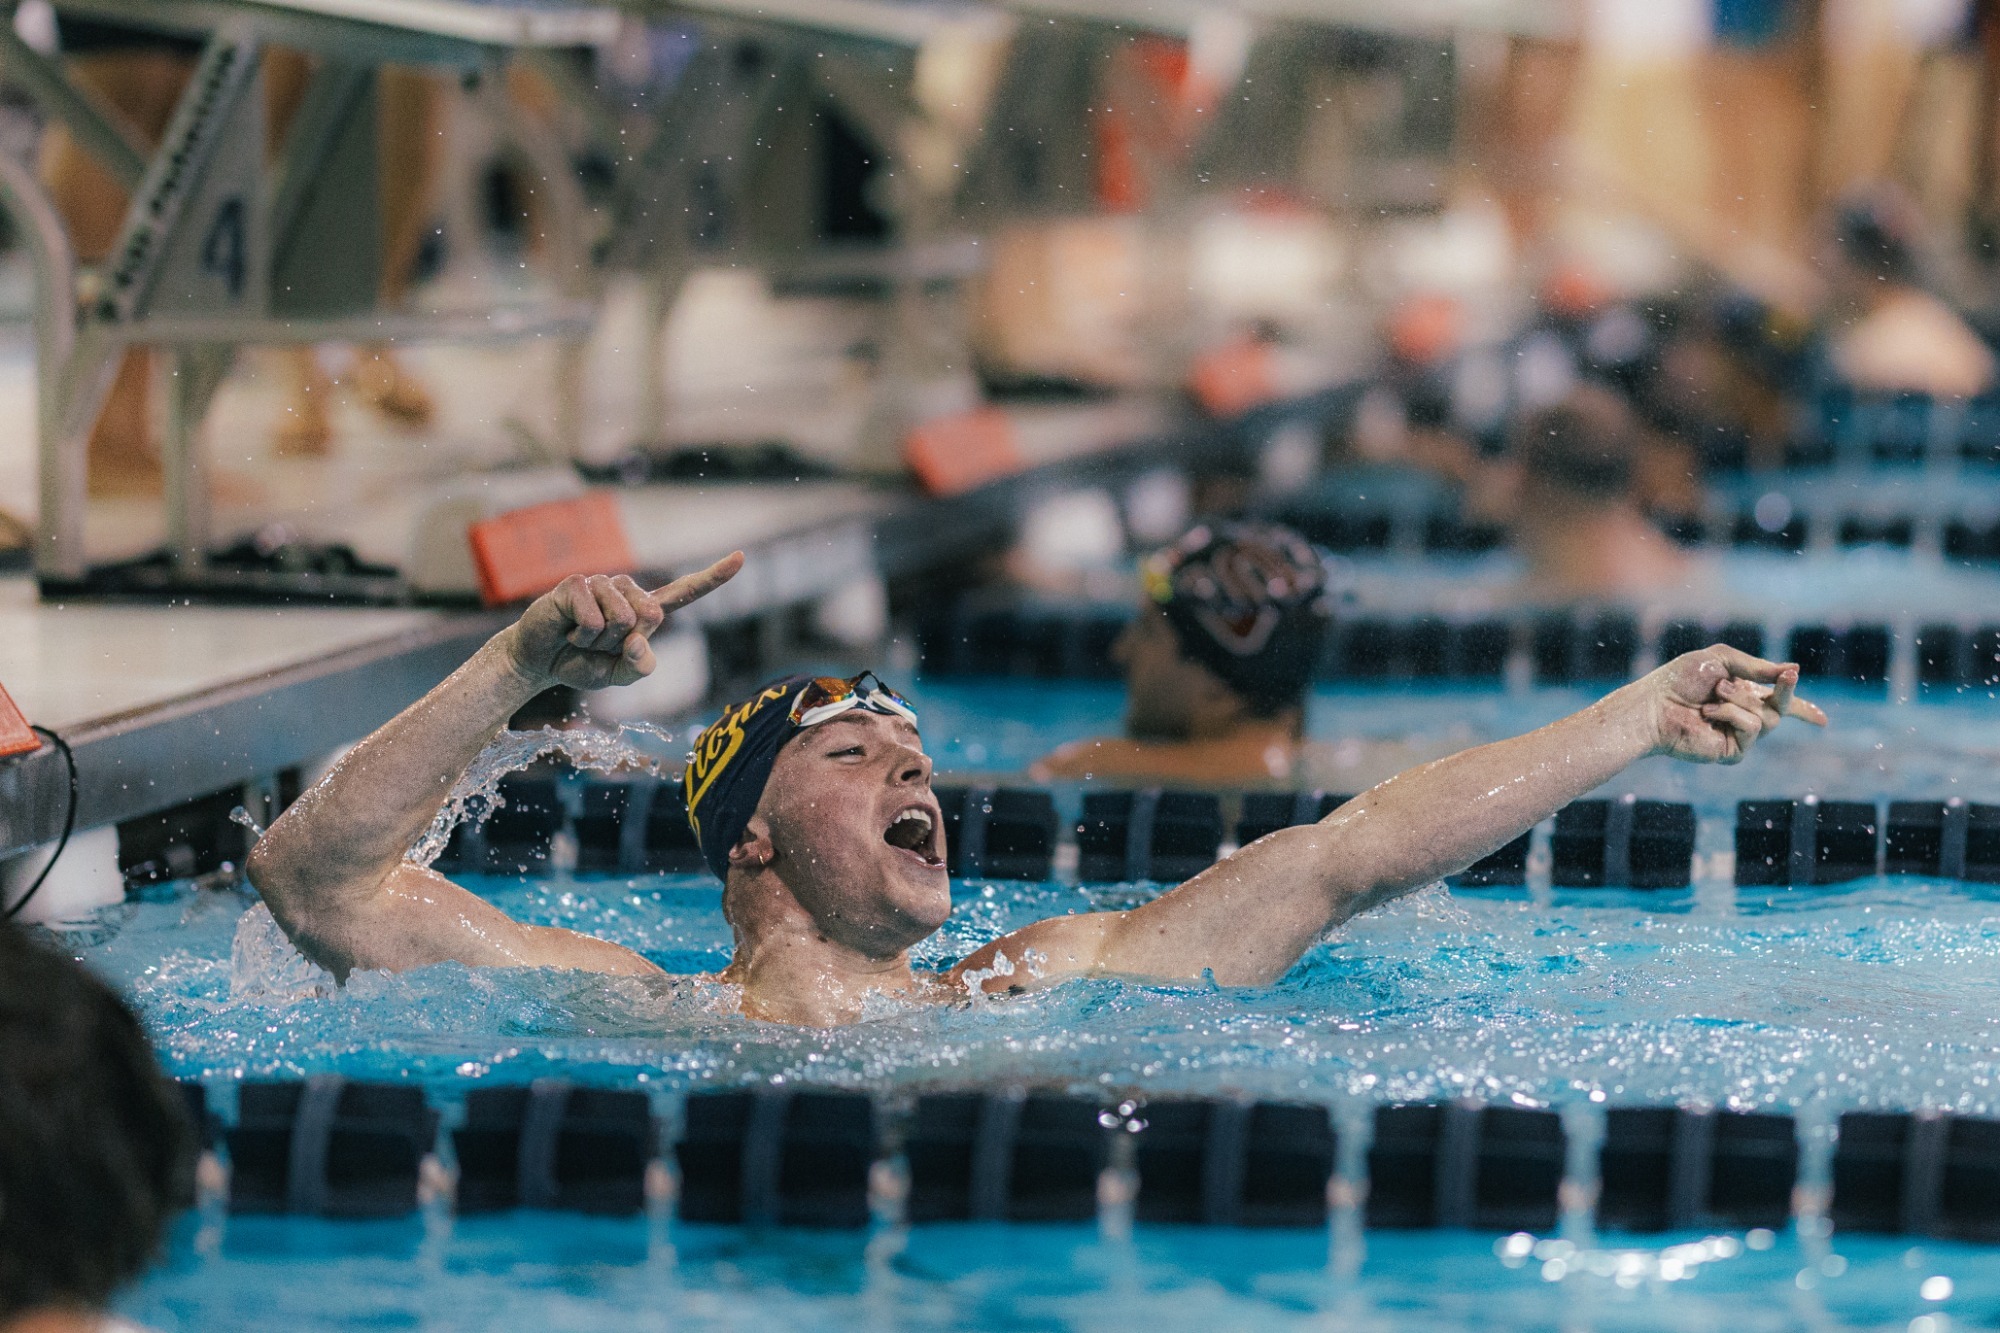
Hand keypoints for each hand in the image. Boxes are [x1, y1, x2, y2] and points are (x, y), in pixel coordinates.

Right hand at [500, 553, 742, 690]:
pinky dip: (582, 637)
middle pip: (651, 616)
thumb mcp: (619, 676)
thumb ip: (641, 666)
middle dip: (623, 642)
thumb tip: (639, 641)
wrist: (540, 663)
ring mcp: (603, 584)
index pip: (685, 592)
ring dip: (599, 642)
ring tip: (581, 638)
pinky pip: (594, 620)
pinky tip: (568, 631)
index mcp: (645, 610)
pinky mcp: (577, 584)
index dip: (713, 577)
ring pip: (622, 619)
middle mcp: (628, 592)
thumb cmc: (582, 664)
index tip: (740, 557)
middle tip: (599, 645)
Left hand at [1641, 644, 1827, 763]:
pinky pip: (1753, 729)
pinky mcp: (1732, 751)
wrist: (1654, 704)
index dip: (1802, 710)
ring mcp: (1738, 735)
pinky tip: (1708, 713)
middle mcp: (1742, 715)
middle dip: (1787, 690)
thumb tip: (1794, 671)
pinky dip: (1734, 715)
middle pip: (1782, 708)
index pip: (1778, 704)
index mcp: (1741, 694)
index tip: (1822, 721)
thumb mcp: (1721, 660)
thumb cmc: (1679, 680)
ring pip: (1768, 717)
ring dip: (1742, 699)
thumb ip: (1757, 666)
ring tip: (1715, 694)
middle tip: (1788, 676)